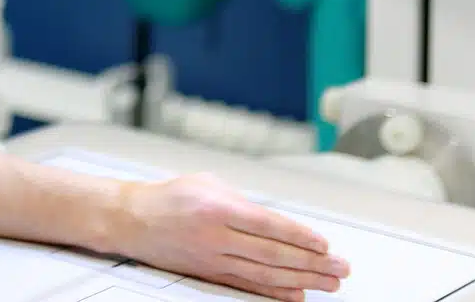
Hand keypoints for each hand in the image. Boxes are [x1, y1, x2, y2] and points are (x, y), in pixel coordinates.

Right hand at [111, 173, 349, 301]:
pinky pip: (248, 286)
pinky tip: (297, 294)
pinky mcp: (210, 274)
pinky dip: (276, 292)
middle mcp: (217, 236)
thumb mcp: (208, 184)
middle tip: (341, 269)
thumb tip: (277, 222)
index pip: (269, 225)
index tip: (325, 245)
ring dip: (302, 280)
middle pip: (274, 254)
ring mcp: (214, 259)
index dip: (301, 237)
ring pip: (266, 274)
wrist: (133, 220)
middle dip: (313, 263)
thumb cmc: (172, 197)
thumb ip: (243, 201)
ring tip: (329, 284)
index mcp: (218, 207)